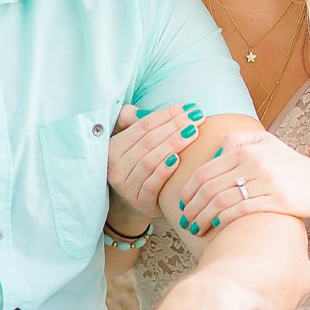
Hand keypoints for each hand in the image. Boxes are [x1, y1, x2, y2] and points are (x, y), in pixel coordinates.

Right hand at [108, 102, 205, 218]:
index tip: (187, 107)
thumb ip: (131, 120)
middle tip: (197, 117)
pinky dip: (164, 170)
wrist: (138, 199)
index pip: (142, 126)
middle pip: (148, 141)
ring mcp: (126, 186)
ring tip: (193, 132)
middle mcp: (115, 167)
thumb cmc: (138, 162)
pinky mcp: (139, 202)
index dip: (165, 115)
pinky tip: (178, 160)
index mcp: (112, 147)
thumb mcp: (130, 139)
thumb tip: (143, 112)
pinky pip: (151, 184)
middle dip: (174, 126)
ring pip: (150, 160)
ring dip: (173, 144)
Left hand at [176, 130, 309, 239]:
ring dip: (203, 217)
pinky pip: (241, 210)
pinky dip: (223, 219)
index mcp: (246, 149)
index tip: (182, 203)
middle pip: (209, 187)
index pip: (205, 171)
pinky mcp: (277, 200)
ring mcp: (265, 181)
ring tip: (196, 228)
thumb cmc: (290, 165)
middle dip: (192, 207)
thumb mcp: (266, 142)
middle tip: (185, 220)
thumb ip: (239, 140)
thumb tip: (214, 151)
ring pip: (221, 201)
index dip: (188, 190)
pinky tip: (216, 226)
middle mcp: (253, 162)